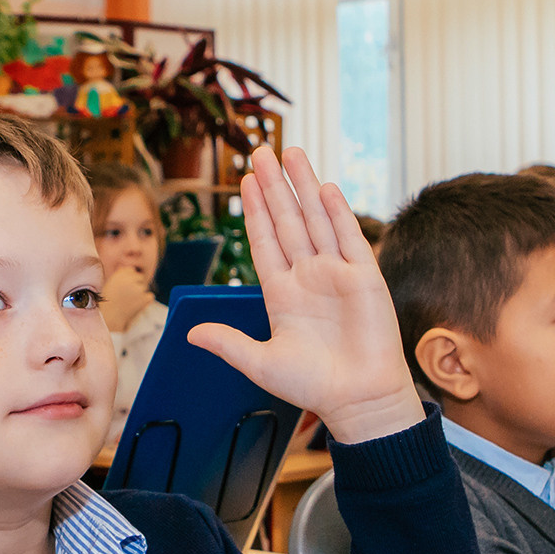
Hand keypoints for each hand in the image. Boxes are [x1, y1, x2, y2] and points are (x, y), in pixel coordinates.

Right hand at [99, 265, 154, 332]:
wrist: (110, 317)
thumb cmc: (108, 302)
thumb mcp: (110, 285)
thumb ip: (121, 276)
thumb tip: (132, 270)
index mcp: (119, 274)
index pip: (131, 270)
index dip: (129, 278)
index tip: (125, 287)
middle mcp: (129, 279)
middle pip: (139, 277)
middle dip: (136, 284)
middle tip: (129, 296)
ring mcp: (138, 288)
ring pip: (144, 287)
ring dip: (140, 294)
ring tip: (129, 302)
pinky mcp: (144, 297)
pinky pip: (150, 296)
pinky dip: (145, 301)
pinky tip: (136, 306)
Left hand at [187, 147, 422, 444]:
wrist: (359, 401)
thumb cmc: (314, 387)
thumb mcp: (261, 364)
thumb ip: (228, 343)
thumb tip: (189, 333)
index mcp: (283, 294)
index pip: (264, 242)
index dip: (254, 212)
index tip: (243, 182)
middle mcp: (309, 277)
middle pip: (287, 221)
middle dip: (273, 187)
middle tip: (259, 152)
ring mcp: (337, 274)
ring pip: (316, 220)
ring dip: (302, 187)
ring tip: (290, 154)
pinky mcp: (365, 277)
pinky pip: (348, 238)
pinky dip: (336, 212)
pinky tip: (324, 187)